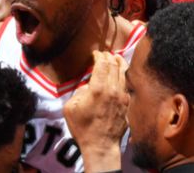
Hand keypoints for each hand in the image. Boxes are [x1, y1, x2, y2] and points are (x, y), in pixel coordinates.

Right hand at [63, 51, 127, 172]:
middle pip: (114, 66)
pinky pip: (128, 85)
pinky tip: (123, 74)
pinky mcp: (127, 105)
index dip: (99, 56)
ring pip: (125, 74)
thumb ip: (79, 91)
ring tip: (117, 57)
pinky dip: (126, 76)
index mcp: (97, 90)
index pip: (102, 65)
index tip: (95, 53)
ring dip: (121, 63)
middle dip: (109, 57)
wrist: (100, 146)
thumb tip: (88, 85)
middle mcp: (112, 91)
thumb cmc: (82, 128)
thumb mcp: (70, 108)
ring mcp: (123, 98)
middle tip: (104, 54)